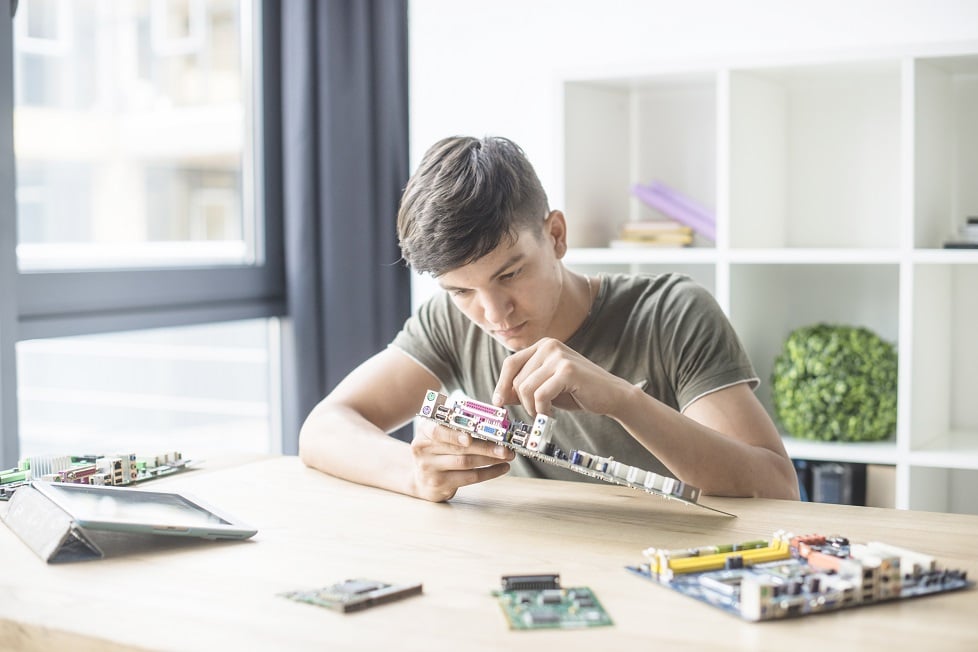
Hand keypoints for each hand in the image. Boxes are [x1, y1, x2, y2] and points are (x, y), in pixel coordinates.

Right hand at [409, 418, 514, 501]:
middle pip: (459, 448)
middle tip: (505, 447)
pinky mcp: (441, 484)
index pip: (438, 431)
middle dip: (485, 447)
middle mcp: (424, 450)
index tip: (470, 437)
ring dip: (490, 459)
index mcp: (424, 432)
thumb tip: (489, 417)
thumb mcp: (440, 433)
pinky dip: (489, 472)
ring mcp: (431, 469)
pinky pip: (469, 478)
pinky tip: (501, 468)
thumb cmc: (437, 450)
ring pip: (466, 463)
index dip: (454, 435)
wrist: (421, 479)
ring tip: (507, 456)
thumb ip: (457, 424)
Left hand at [492, 337, 633, 416]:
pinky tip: (552, 413)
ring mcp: (558, 356)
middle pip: (517, 379)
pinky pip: (540, 395)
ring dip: (533, 408)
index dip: (502, 385)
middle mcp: (548, 346)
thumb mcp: (546, 387)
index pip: (510, 364)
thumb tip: (499, 397)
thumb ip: (524, 388)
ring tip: (545, 413)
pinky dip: (542, 410)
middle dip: (523, 402)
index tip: (499, 403)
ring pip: (526, 388)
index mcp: (542, 346)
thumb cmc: (577, 391)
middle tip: (537, 413)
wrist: (611, 395)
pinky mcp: (567, 370)